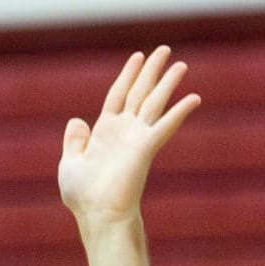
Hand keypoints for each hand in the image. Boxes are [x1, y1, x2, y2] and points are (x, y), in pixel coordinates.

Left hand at [59, 48, 201, 230]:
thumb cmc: (83, 196)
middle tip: (165, 50)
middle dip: (152, 71)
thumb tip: (77, 120)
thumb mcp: (70, 164)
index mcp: (105, 131)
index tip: (138, 56)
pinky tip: (194, 98)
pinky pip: (164, 125)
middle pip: (141, 92)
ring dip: (168, 83)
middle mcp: (124, 131)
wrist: (97, 215)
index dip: (128, 75)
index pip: (119, 94)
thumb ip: (74, 141)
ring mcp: (137, 138)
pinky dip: (179, 112)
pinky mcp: (146, 149)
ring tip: (181, 65)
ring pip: (154, 103)